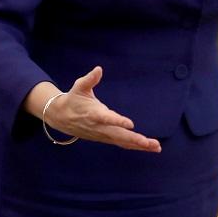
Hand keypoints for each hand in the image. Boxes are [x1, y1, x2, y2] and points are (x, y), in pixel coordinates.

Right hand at [43, 66, 160, 151]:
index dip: (118, 121)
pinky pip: (122, 143)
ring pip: (122, 142)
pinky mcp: (106, 138)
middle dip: (134, 139)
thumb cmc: (73, 99)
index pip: (107, 119)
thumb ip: (90, 79)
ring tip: (156, 147)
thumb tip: (98, 69)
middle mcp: (99, 127)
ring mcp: (103, 135)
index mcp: (94, 114)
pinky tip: (149, 147)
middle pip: (118, 135)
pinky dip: (135, 146)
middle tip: (149, 143)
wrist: (61, 117)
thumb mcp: (79, 86)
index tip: (130, 124)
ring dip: (139, 145)